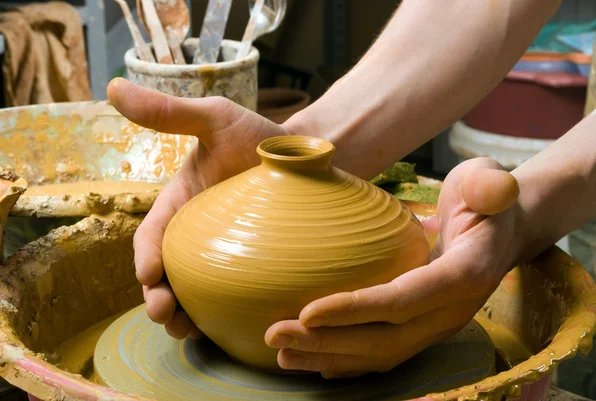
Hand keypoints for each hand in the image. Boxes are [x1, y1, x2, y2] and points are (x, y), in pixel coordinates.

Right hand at [107, 78, 287, 338]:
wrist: (307, 159)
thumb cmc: (260, 137)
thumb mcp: (216, 119)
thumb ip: (170, 113)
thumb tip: (113, 89)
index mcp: (181, 203)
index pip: (154, 234)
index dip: (147, 255)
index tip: (149, 273)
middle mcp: (196, 234)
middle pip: (167, 273)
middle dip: (157, 296)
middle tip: (165, 314)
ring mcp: (222, 254)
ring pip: (192, 291)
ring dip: (182, 314)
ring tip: (186, 330)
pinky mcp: (248, 268)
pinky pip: (227, 295)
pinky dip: (217, 314)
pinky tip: (221, 328)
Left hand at [265, 157, 520, 377]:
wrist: (504, 231)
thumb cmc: (487, 200)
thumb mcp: (488, 180)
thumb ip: (490, 186)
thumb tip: (496, 190)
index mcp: (464, 275)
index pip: (402, 301)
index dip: (355, 310)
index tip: (307, 312)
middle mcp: (450, 312)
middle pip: (384, 340)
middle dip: (327, 342)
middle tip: (275, 336)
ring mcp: (437, 326)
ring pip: (380, 355)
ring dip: (328, 357)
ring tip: (282, 354)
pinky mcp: (424, 329)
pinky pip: (384, 353)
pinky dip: (346, 362)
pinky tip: (313, 362)